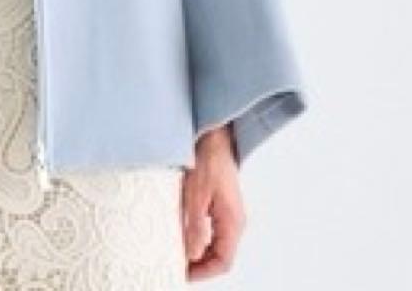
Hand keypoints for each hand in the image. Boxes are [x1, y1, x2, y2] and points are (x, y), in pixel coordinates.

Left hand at [182, 125, 245, 280]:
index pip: (224, 261)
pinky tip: (183, 234)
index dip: (204, 273)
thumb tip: (193, 255)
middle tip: (176, 266)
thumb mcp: (196, 194)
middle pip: (220, 256)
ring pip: (216, 245)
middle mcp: (234, 221)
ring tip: (176, 253)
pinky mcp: (221, 206)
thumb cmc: (207, 160)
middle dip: (200, 266)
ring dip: (199, 252)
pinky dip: (199, 239)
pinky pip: (213, 231)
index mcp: (233, 222)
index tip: (184, 275)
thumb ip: (196, 226)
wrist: (214, 137)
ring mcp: (229, 214)